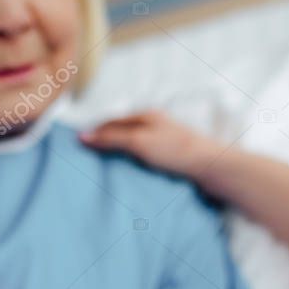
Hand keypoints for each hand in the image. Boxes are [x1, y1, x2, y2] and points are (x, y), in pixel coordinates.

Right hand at [79, 111, 221, 180]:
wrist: (211, 167)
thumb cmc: (175, 152)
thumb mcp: (138, 143)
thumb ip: (111, 140)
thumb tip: (82, 137)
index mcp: (145, 115)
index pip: (110, 122)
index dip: (94, 133)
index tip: (77, 146)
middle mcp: (155, 124)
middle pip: (122, 132)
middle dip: (105, 142)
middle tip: (87, 158)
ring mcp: (165, 140)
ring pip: (134, 145)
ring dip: (119, 154)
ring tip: (104, 168)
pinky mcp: (173, 156)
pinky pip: (146, 156)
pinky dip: (133, 162)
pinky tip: (130, 173)